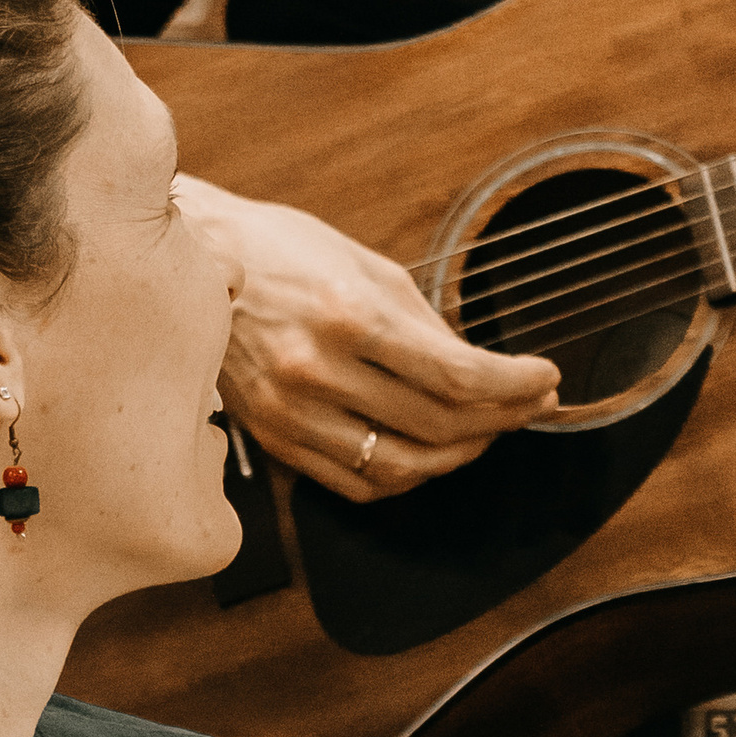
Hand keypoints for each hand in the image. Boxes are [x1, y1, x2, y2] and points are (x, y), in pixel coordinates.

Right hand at [176, 175, 558, 502]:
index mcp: (348, 315)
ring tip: (486, 430)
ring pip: (404, 467)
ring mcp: (291, 414)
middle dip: (503, 418)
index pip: (458, 377)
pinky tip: (429, 451)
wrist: (189, 265)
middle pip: (440, 425)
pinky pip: (357, 483)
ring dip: (461, 454)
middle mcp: (317, 371)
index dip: (516, 386)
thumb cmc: (280, 252)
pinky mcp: (275, 440)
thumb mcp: (364, 266)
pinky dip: (407, 475)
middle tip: (530, 403)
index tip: (546, 379)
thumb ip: (425, 324)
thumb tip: (482, 373)